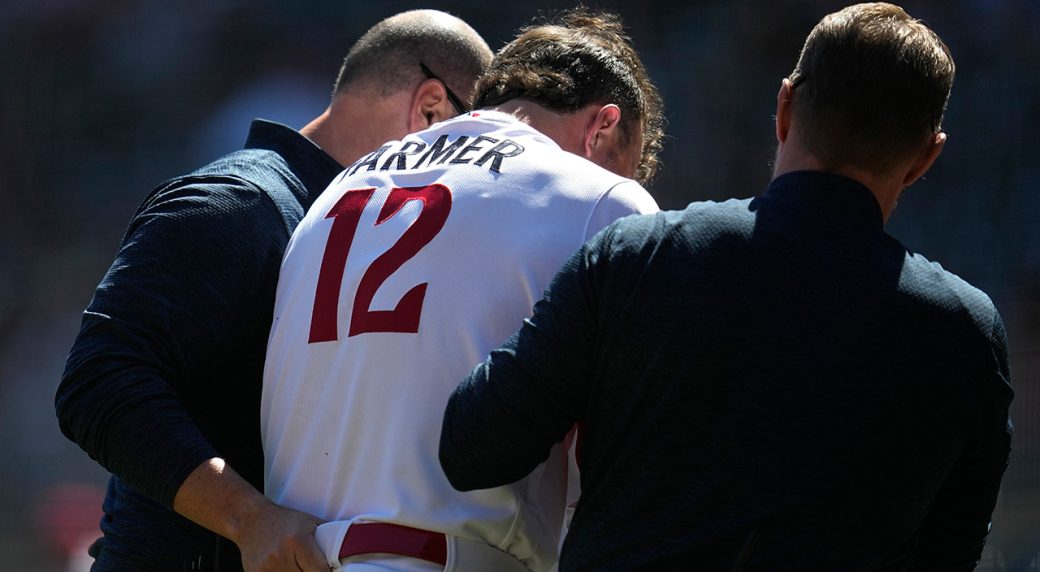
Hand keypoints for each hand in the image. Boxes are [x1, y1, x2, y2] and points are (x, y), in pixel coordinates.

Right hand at [171, 459, 330, 571]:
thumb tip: (349, 552)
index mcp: (297, 541)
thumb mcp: (310, 523)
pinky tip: (289, 569)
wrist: (250, 520)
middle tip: (317, 568)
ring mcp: (266, 568)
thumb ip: (328, 538)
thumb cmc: (285, 521)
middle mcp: (281, 555)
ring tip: (300, 567)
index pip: (320, 571)